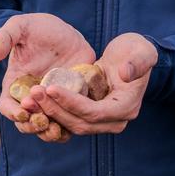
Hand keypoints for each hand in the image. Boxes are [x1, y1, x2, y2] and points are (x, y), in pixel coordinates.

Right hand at [0, 13, 94, 142]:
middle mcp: (32, 98)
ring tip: (57, 129)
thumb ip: (4, 36)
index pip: (8, 106)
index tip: (23, 111)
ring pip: (48, 128)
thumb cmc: (37, 28)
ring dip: (50, 133)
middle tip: (43, 120)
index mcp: (15, 85)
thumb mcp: (20, 26)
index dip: (12, 113)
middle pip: (27, 123)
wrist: (65, 32)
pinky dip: (71, 127)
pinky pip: (70, 121)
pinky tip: (76, 122)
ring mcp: (52, 102)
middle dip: (32, 126)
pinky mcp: (71, 101)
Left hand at [30, 32, 156, 135]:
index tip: (51, 88)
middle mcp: (116, 121)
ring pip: (72, 125)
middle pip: (80, 123)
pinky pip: (69, 120)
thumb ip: (137, 62)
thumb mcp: (141, 50)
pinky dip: (53, 113)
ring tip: (32, 96)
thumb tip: (125, 74)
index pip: (94, 112)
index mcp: (127, 107)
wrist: (129, 57)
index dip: (71, 103)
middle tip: (35, 93)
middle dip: (55, 109)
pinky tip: (37, 101)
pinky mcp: (90, 118)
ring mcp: (103, 122)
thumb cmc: (135, 51)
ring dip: (51, 112)